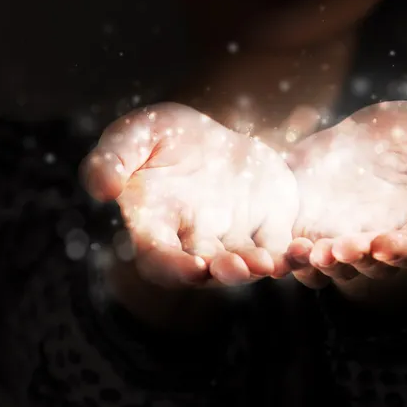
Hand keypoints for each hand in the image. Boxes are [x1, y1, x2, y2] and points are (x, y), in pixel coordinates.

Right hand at [81, 102, 297, 288]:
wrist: (214, 134)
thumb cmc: (165, 136)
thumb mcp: (135, 134)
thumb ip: (112, 158)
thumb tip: (101, 189)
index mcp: (158, 224)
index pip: (159, 259)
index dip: (172, 267)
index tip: (191, 267)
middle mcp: (195, 241)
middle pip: (207, 271)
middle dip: (223, 273)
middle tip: (238, 267)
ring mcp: (233, 239)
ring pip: (245, 266)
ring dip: (257, 269)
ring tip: (271, 263)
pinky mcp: (267, 231)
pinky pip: (280, 251)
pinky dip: (292, 257)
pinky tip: (306, 252)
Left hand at [286, 101, 406, 300]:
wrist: (363, 138)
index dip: (402, 252)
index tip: (385, 246)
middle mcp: (383, 242)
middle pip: (370, 264)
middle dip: (354, 259)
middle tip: (339, 247)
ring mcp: (344, 241)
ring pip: (331, 267)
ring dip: (319, 265)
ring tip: (306, 250)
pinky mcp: (310, 234)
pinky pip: (298, 257)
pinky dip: (288, 259)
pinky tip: (278, 249)